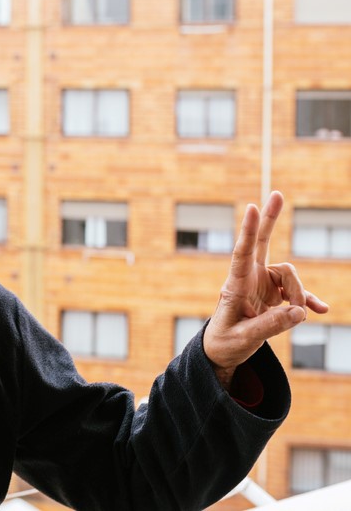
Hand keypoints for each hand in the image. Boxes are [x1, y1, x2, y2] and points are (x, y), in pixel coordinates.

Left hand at [203, 191, 328, 388]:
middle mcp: (248, 279)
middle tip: (276, 194)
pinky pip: (296, 292)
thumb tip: (298, 313)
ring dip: (299, 294)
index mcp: (235, 286)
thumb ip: (271, 326)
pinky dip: (307, 300)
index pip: (242, 253)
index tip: (251, 207)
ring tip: (297, 316)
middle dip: (269, 220)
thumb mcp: (245, 338)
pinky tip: (320, 310)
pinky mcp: (273, 294)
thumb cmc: (226, 343)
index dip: (247, 230)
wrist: (223, 350)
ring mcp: (262, 284)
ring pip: (289, 275)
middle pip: (261, 243)